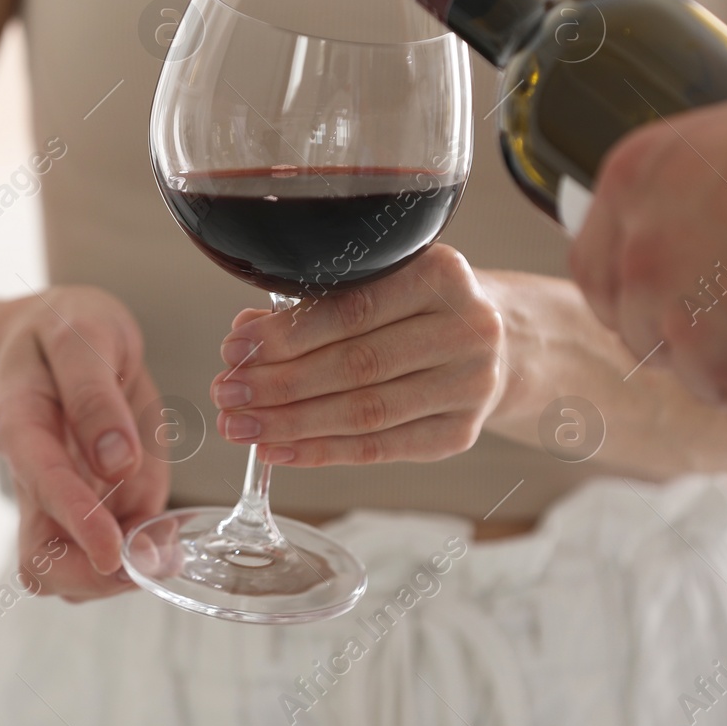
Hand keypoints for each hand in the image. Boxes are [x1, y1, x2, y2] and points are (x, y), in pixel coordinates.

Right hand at [0, 286, 168, 601]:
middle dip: (91, 575)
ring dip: (110, 578)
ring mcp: (50, 497)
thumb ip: (95, 395)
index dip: (78, 520)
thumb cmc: (68, 330)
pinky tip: (161, 539)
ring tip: (164, 551)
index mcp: (19, 420)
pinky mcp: (80, 508)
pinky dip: (127, 562)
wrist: (55, 335)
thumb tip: (116, 462)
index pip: (41, 481)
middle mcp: (27, 472)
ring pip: (61, 571)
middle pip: (37, 557)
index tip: (115, 552)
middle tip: (153, 562)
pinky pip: (93, 558)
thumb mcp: (84, 336)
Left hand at [211, 244, 508, 466]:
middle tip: (227, 393)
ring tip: (241, 426)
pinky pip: (379, 448)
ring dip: (292, 423)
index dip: (288, 334)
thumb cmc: (421, 305)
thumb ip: (318, 301)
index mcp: (442, 274)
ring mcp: (470, 386)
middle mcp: (466, 329)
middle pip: (357, 365)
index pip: (354, 309)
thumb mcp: (384, 280)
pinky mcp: (460, 433)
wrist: (498, 342)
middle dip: (280, 383)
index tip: (236, 348)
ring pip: (365, 413)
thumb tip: (246, 336)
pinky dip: (320, 451)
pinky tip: (278, 449)